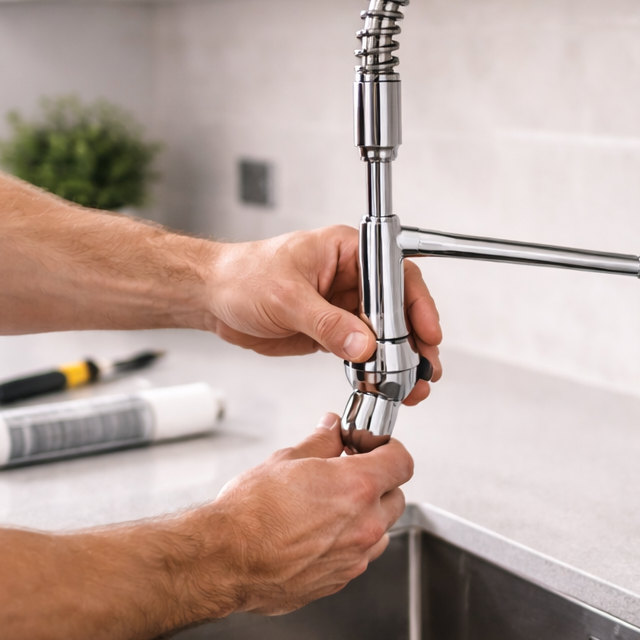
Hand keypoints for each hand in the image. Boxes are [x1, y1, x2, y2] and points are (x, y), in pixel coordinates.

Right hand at [191, 413, 412, 614]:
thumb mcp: (285, 461)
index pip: (401, 461)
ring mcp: (355, 557)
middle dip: (378, 484)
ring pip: (381, 531)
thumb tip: (331, 429)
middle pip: (396, 497)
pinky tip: (317, 535)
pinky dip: (348, 544)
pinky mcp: (339, 581)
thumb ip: (320, 443)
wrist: (225, 559)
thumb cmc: (249, 514)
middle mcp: (364, 525)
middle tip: (348, 476)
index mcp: (357, 487)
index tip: (372, 449)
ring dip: (367, 517)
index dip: (388, 450)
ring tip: (331, 509)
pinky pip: (358, 557)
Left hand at [202, 226, 441, 404]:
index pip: (395, 274)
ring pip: (383, 335)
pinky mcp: (331, 332)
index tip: (426, 331)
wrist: (212, 297)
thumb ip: (326, 323)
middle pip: (397, 309)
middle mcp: (351, 278)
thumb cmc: (241, 276)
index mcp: (346, 252)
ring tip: (413, 386)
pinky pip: (362, 352)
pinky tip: (385, 386)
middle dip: (415, 341)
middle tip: (426, 367)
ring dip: (399, 361)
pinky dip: (375, 370)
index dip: (416, 304)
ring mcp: (342, 307)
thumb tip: (362, 345)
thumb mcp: (286, 297)